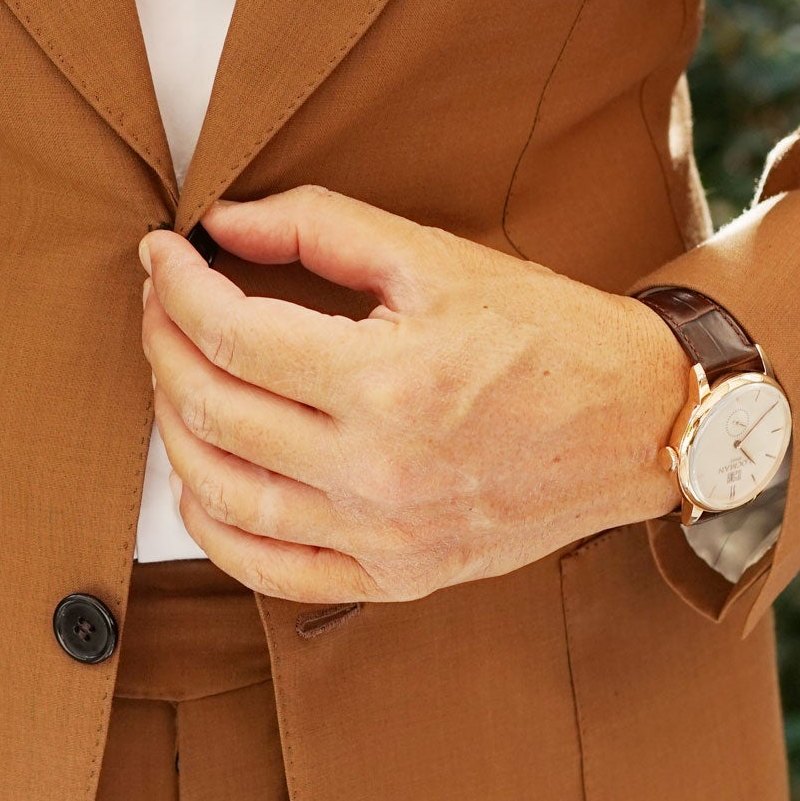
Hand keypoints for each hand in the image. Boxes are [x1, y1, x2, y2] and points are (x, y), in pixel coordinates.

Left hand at [138, 187, 687, 603]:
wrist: (639, 422)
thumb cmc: (545, 333)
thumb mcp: (436, 258)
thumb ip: (320, 228)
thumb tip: (221, 223)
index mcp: (387, 381)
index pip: (232, 334)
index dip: (176, 286)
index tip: (161, 254)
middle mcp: (378, 471)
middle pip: (214, 409)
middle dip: (164, 344)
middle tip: (161, 303)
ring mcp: (384, 536)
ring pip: (225, 495)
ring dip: (175, 429)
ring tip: (175, 376)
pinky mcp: (396, 577)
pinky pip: (272, 570)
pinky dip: (215, 528)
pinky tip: (200, 482)